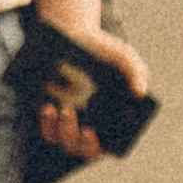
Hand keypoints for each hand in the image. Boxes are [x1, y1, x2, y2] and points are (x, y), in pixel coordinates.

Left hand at [31, 16, 149, 163]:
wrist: (73, 35)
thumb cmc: (103, 51)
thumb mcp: (123, 56)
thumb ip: (136, 72)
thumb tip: (139, 93)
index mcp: (109, 121)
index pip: (103, 147)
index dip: (95, 146)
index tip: (90, 131)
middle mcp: (85, 126)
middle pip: (77, 147)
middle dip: (74, 136)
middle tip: (73, 114)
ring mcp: (63, 121)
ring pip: (57, 138)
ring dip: (57, 129)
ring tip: (59, 108)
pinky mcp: (45, 112)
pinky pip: (43, 126)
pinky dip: (44, 121)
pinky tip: (46, 105)